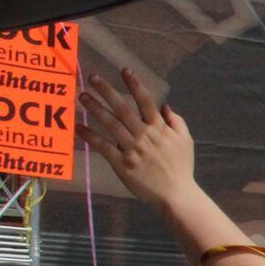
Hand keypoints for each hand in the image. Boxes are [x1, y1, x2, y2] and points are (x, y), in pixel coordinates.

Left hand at [77, 69, 197, 209]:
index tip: (124, 70)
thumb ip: (176, 121)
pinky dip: (91, 136)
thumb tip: (164, 105)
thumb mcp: (185, 141)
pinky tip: (79, 126)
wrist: (176, 195)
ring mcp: (132, 149)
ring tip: (82, 96)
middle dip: (107, 91)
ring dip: (95, 109)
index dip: (135, 84)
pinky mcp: (121, 164)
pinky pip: (103, 147)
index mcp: (160, 129)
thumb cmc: (181, 168)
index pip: (146, 102)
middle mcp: (144, 136)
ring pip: (110, 124)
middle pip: (123, 109)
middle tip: (92, 77)